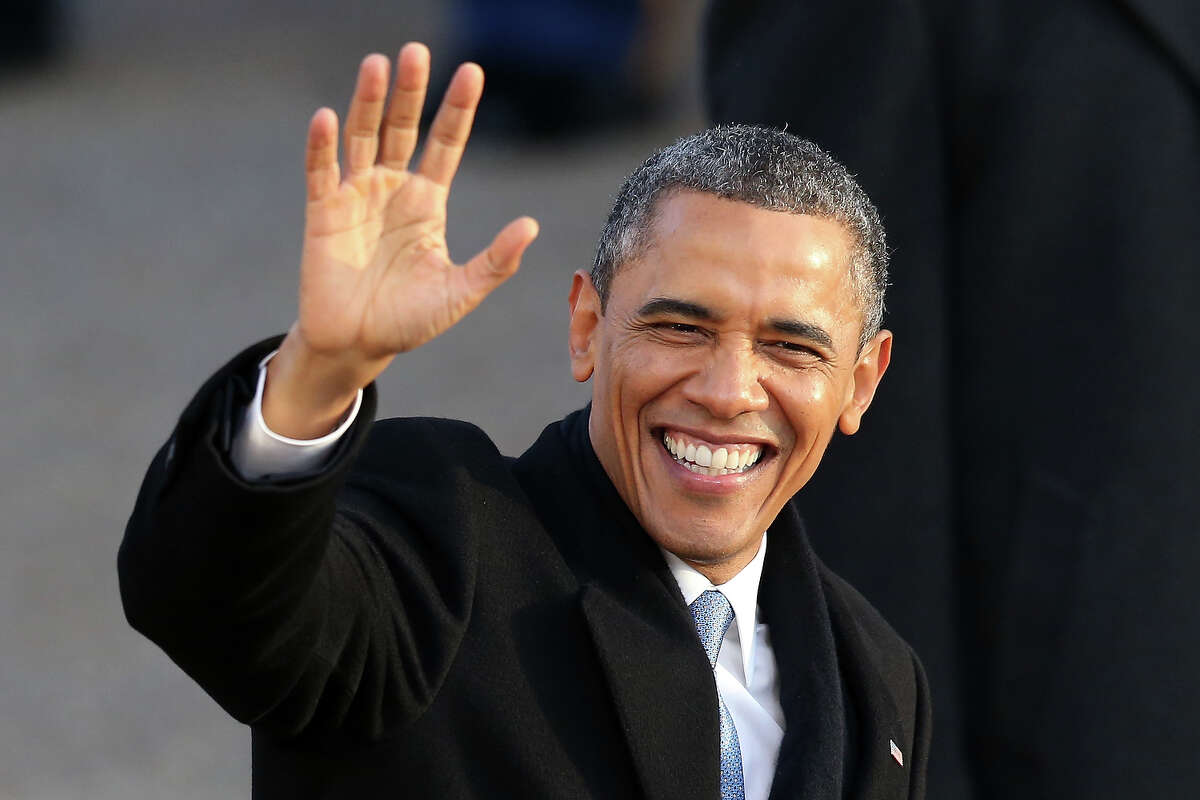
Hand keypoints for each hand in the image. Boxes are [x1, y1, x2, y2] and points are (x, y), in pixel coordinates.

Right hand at [264, 44, 538, 437]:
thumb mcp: (460, 293)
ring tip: (376, 65)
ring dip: (368, 102)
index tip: (472, 71)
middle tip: (418, 51)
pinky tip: (328, 117)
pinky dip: (322, 146)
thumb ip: (494, 262)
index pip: (446, 144)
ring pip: (362, 137)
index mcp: (427, 201)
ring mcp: (356, 196)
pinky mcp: (323, 213)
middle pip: (403, 127)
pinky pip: (321, 172)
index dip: (457, 109)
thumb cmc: (410, 320)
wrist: (358, 345)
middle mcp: (392, 188)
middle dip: (412, 91)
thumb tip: (531, 226)